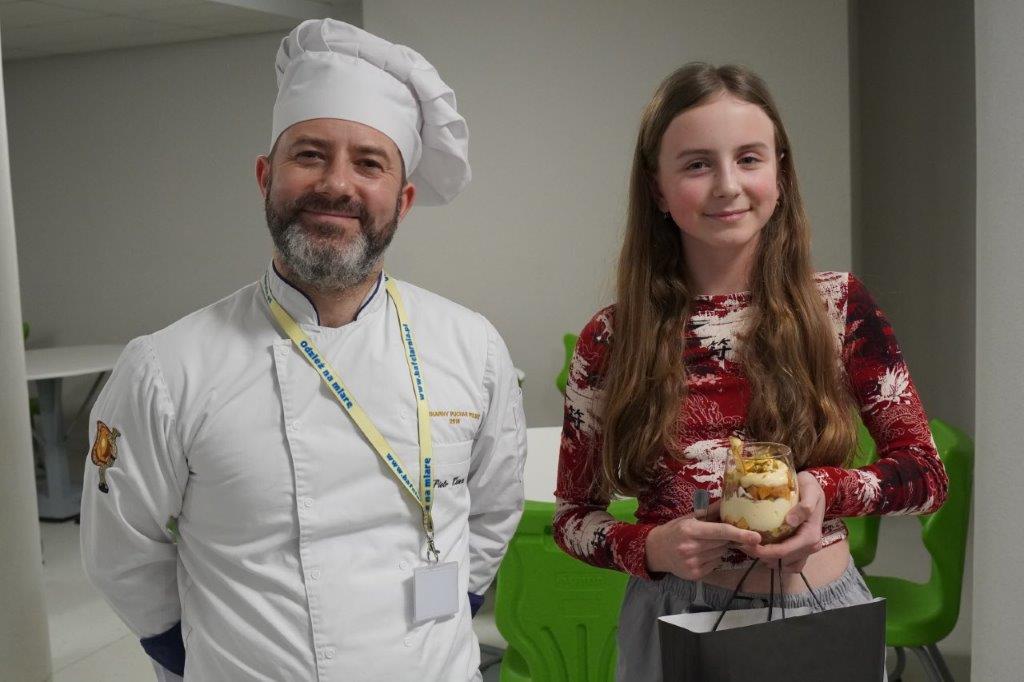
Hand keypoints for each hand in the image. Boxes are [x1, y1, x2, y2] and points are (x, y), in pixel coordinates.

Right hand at [645, 502, 761, 579]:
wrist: (655, 551)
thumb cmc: (674, 531)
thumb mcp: (689, 518)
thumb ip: (710, 512)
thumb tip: (729, 502)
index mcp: (690, 530)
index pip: (721, 532)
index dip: (740, 534)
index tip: (756, 537)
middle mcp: (691, 548)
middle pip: (723, 543)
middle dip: (725, 538)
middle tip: (714, 534)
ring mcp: (693, 563)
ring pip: (721, 554)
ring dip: (719, 548)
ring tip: (704, 544)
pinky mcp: (695, 574)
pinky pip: (715, 564)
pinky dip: (713, 558)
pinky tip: (701, 554)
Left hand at [746, 471, 825, 572]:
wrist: (815, 490)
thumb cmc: (811, 488)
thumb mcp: (810, 492)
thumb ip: (804, 507)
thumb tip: (790, 521)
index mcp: (810, 537)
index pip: (784, 551)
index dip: (764, 552)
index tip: (746, 544)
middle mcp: (810, 547)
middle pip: (782, 560)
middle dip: (761, 555)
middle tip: (742, 544)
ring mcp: (806, 550)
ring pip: (784, 565)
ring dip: (767, 560)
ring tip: (750, 547)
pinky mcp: (802, 549)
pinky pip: (789, 563)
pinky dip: (775, 560)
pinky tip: (763, 550)